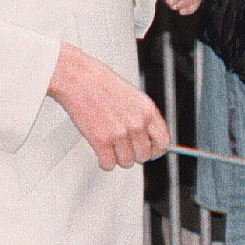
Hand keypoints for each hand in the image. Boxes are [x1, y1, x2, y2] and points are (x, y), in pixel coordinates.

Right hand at [47, 44, 170, 169]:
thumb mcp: (136, 99)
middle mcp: (137, 124)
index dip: (155, 150)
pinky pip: (108, 164)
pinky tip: (101, 150)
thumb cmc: (104, 87)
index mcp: (148, 112)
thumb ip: (145, 119)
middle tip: (124, 146)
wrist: (81, 80)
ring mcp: (119, 133)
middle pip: (143, 156)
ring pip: (126, 162)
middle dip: (134, 154)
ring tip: (110, 144)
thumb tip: (150, 139)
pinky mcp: (101, 141)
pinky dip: (104, 161)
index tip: (149, 152)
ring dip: (118, 157)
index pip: (163, 142)